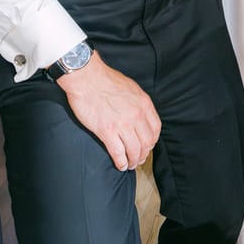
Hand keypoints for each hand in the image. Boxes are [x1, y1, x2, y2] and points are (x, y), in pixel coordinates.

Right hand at [57, 52, 161, 170]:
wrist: (87, 78)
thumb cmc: (106, 80)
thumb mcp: (131, 88)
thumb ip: (138, 103)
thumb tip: (140, 114)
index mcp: (144, 104)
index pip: (155, 129)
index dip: (152, 141)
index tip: (147, 145)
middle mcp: (136, 115)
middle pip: (147, 142)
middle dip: (143, 154)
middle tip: (138, 159)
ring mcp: (122, 124)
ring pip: (134, 150)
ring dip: (133, 161)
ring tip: (129, 164)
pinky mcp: (106, 131)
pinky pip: (118, 153)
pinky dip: (121, 162)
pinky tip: (120, 165)